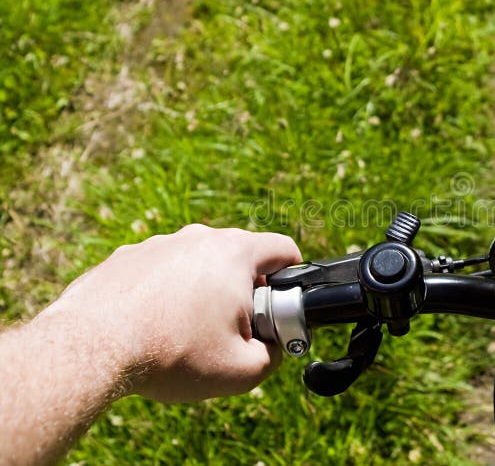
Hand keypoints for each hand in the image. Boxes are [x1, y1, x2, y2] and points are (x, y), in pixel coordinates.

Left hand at [47, 224, 301, 401]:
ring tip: (184, 333)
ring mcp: (158, 243)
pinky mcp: (126, 257)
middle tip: (230, 330)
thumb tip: (271, 346)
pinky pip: (160, 273)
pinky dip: (163, 295)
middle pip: (238, 258)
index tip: (279, 305)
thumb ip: (274, 355)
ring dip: (201, 292)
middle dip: (242, 291)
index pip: (283, 249)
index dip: (291, 278)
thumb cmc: (171, 354)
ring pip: (196, 265)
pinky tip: (151, 327)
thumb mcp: (242, 370)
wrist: (90, 349)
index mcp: (234, 252)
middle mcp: (197, 236)